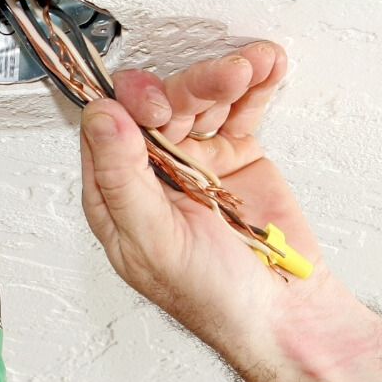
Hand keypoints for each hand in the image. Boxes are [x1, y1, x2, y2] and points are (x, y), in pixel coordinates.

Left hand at [80, 41, 335, 354]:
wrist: (281, 314)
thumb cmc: (212, 297)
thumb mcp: (155, 241)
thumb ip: (123, 178)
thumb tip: (100, 120)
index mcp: (115, 194)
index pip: (109, 131)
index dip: (132, 107)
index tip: (158, 102)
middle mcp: (150, 173)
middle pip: (159, 107)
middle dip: (191, 87)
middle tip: (222, 78)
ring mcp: (193, 161)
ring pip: (199, 100)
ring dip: (225, 76)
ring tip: (252, 67)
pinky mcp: (234, 154)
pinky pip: (238, 108)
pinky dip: (254, 84)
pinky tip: (266, 67)